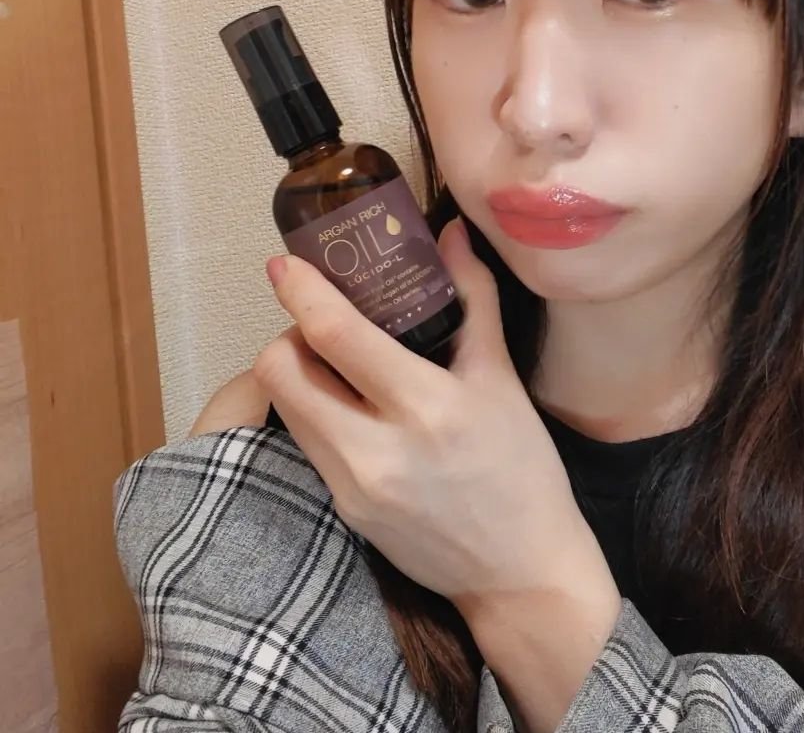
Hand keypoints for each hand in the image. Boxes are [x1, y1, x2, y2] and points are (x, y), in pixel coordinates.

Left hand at [252, 217, 616, 622]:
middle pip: (280, 372)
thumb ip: (473, 300)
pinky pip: (305, 442)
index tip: (284, 263)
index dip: (300, 291)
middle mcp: (376, 449)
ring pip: (284, 407)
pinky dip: (314, 412)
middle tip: (324, 326)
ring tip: (339, 366)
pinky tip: (353, 410)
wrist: (520, 570)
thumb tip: (450, 234)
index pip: (335, 335)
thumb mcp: (502, 379)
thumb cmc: (522, 467)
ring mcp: (352, 487)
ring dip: (296, 374)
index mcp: (426, 405)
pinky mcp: (342, 511)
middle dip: (289, 334)